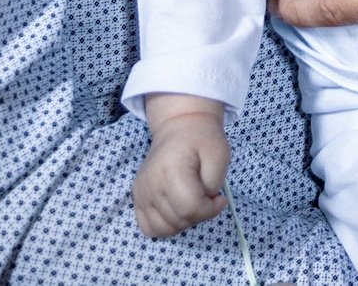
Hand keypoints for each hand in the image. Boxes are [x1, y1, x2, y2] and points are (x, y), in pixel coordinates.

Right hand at [132, 96, 228, 237]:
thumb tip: (206, 207)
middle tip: (206, 195)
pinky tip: (177, 210)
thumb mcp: (220, 155)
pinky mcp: (137, 198)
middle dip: (199, 215)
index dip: (210, 209)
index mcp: (171, 169)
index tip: (219, 198)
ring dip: (183, 222)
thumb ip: (214, 185)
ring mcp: (140, 192)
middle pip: (178, 221)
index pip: (190, 208)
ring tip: (192, 201)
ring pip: (164, 229)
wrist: (179, 127)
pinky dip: (166, 226)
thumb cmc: (202, 139)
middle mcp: (150, 183)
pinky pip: (149, 228)